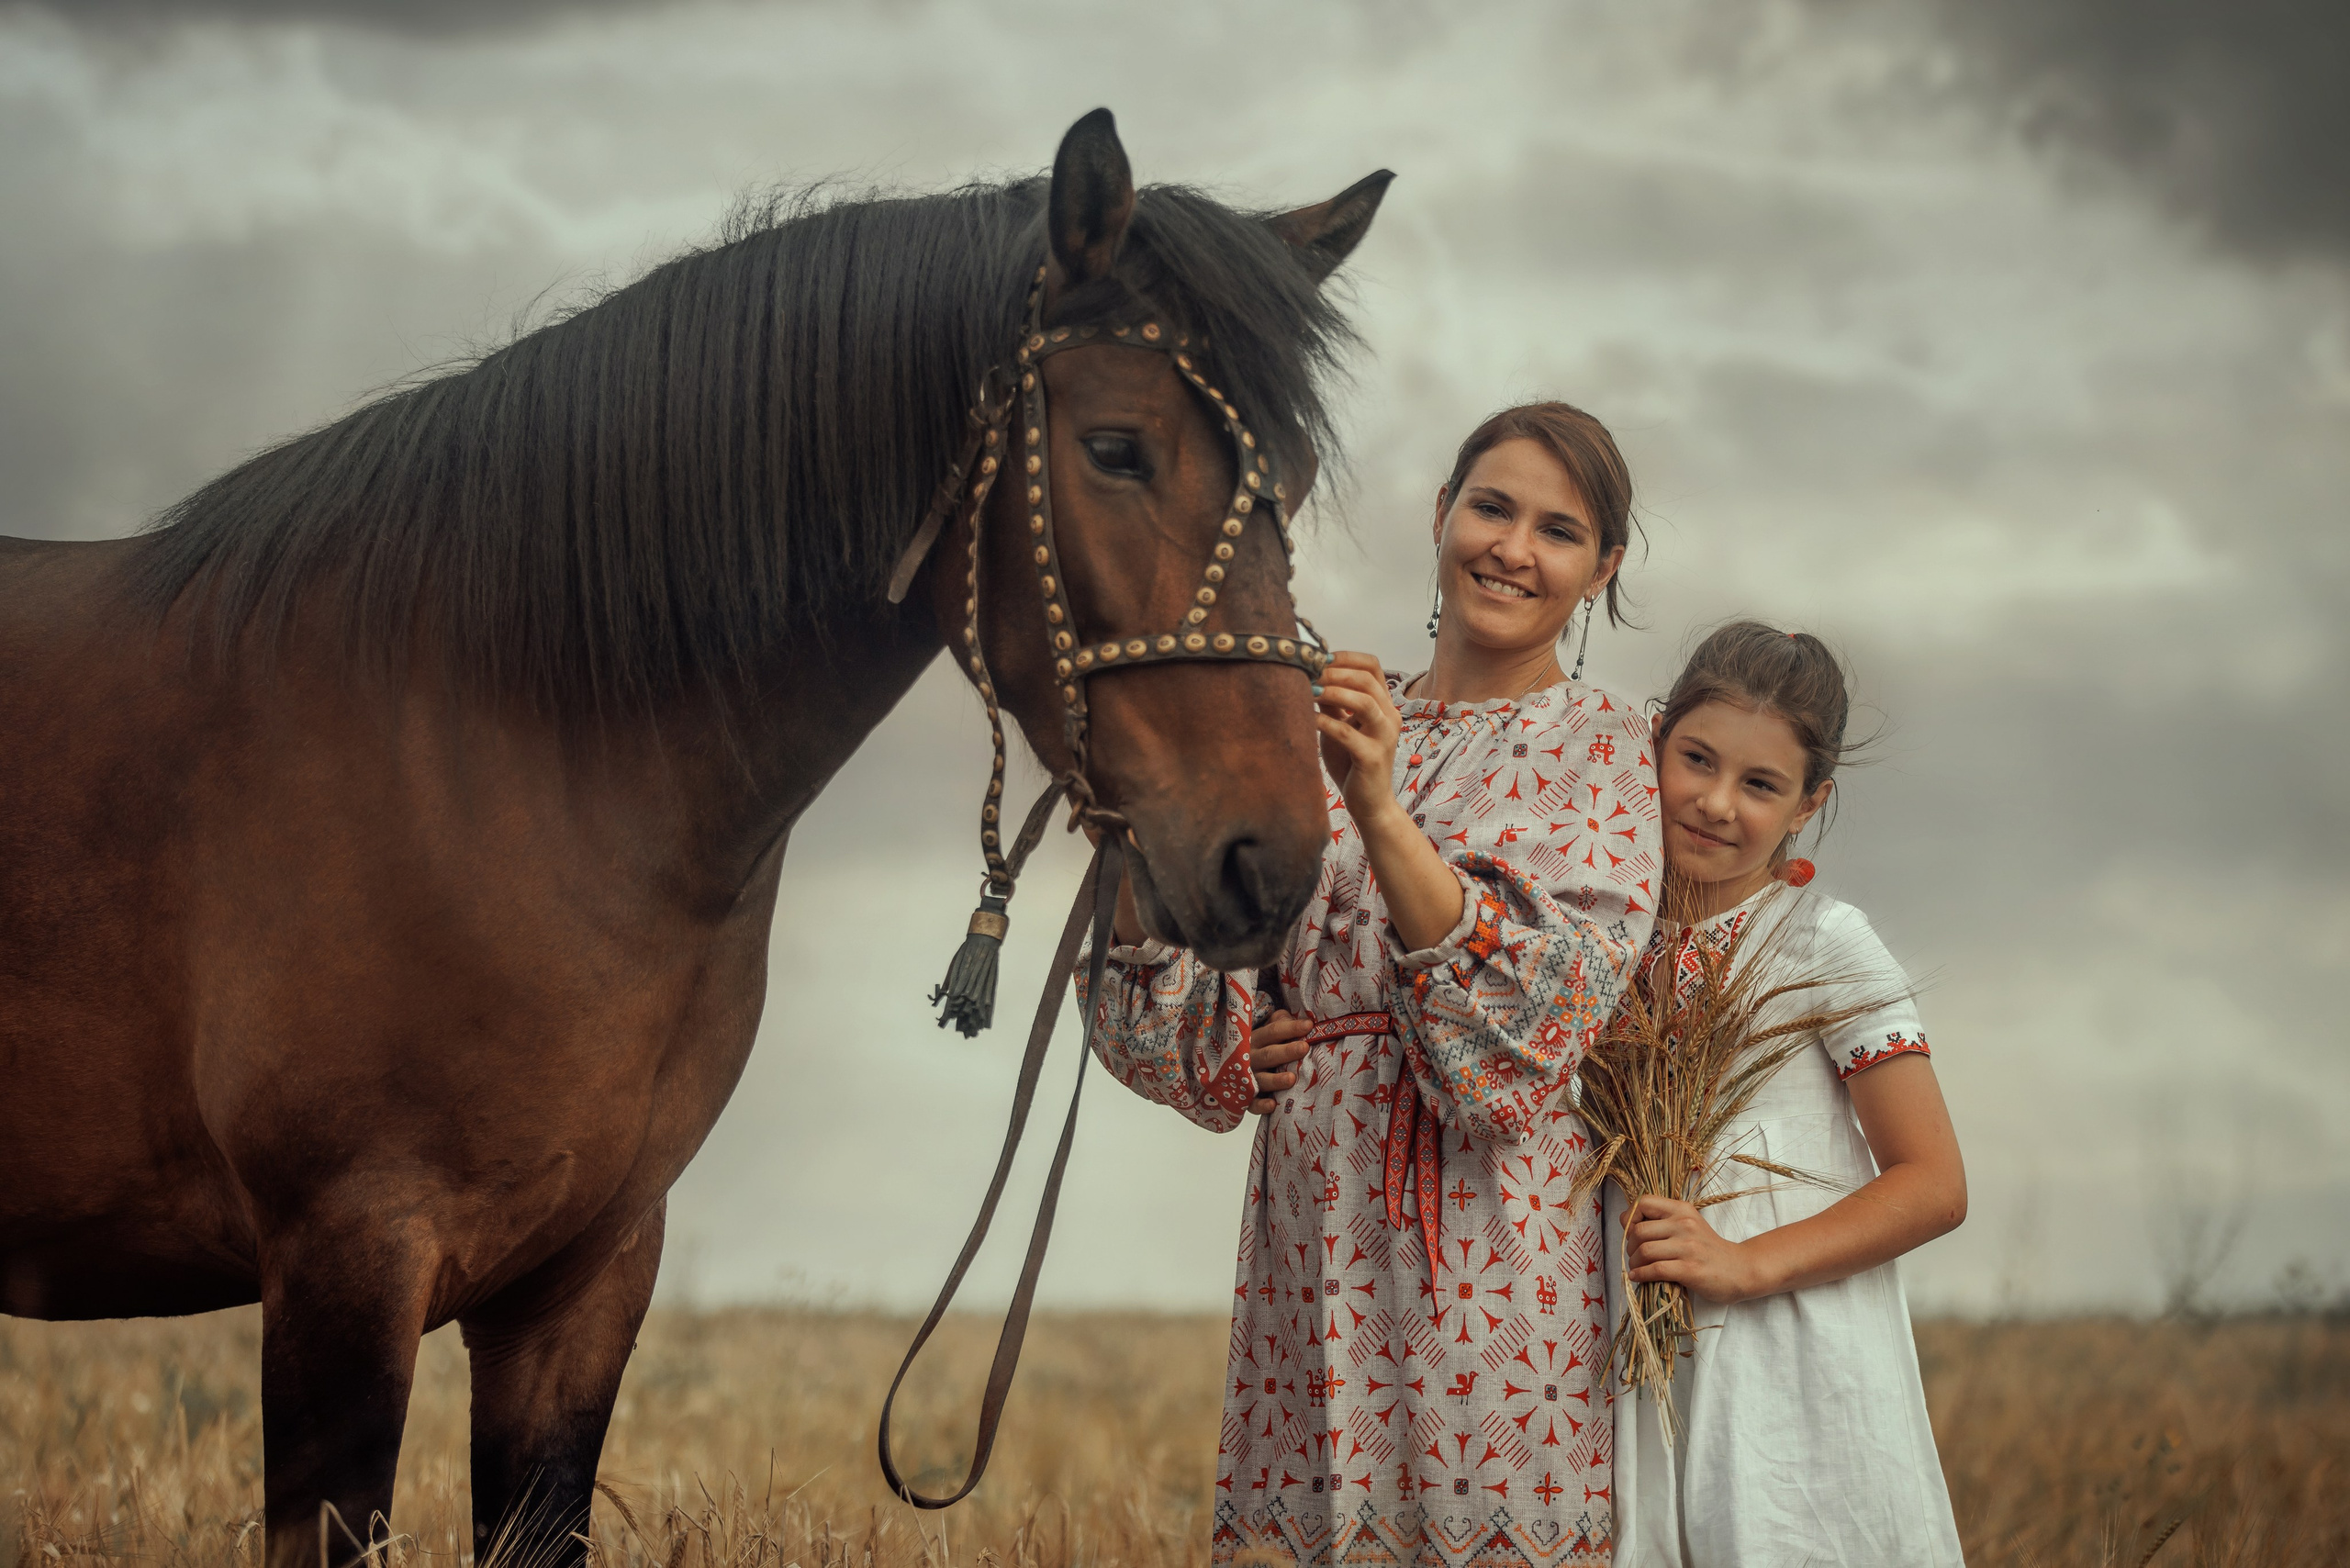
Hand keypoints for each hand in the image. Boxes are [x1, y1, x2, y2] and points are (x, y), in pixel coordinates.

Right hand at [1249, 1010, 1312, 1114]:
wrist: (1226, 1069)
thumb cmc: (1256, 1048)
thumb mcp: (1264, 1032)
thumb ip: (1279, 1023)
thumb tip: (1296, 1018)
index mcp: (1254, 1040)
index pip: (1272, 1032)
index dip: (1290, 1028)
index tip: (1309, 1026)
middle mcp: (1249, 1058)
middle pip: (1268, 1055)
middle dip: (1286, 1052)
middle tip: (1304, 1048)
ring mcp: (1245, 1079)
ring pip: (1261, 1080)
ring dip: (1275, 1080)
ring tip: (1292, 1079)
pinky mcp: (1244, 1098)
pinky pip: (1251, 1103)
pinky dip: (1260, 1105)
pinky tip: (1272, 1105)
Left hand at [1313, 652, 1403, 828]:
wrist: (1370, 804)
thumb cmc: (1352, 764)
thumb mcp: (1339, 726)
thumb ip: (1331, 703)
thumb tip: (1310, 675)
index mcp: (1384, 706)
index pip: (1372, 666)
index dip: (1345, 658)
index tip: (1318, 658)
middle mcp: (1390, 717)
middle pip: (1367, 679)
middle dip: (1334, 672)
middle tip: (1308, 672)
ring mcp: (1384, 737)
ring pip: (1364, 701)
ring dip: (1332, 692)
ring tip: (1308, 689)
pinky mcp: (1373, 758)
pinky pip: (1347, 732)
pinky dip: (1324, 721)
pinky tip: (1306, 718)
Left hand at [1622, 1194, 1765, 1304]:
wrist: (1741, 1269)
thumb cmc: (1709, 1249)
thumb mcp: (1689, 1225)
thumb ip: (1664, 1220)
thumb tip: (1626, 1222)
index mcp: (1682, 1210)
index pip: (1644, 1202)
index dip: (1630, 1216)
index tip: (1631, 1232)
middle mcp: (1685, 1224)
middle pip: (1639, 1230)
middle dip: (1629, 1246)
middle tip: (1634, 1256)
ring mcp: (1688, 1247)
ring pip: (1644, 1250)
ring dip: (1634, 1263)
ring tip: (1636, 1268)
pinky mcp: (1690, 1269)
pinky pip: (1655, 1269)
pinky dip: (1641, 1275)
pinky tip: (1638, 1277)